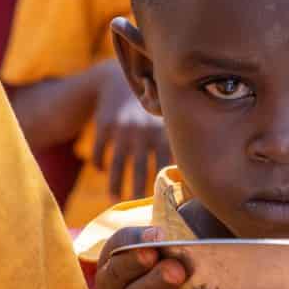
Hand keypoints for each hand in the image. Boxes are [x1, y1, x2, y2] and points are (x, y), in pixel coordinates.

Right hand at [89, 63, 170, 202]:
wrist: (116, 80)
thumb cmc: (147, 111)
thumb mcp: (161, 122)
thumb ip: (173, 145)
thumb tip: (189, 179)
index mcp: (161, 132)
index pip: (163, 164)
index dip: (162, 185)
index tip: (163, 203)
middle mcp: (142, 130)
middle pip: (139, 168)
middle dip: (137, 190)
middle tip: (138, 208)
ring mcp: (121, 128)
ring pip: (116, 163)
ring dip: (115, 184)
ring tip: (115, 198)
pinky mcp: (102, 125)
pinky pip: (99, 152)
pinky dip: (99, 163)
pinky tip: (103, 171)